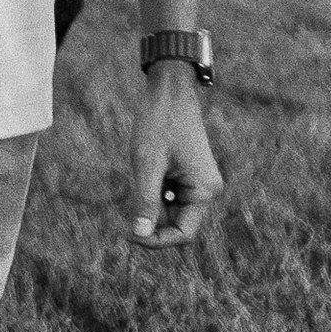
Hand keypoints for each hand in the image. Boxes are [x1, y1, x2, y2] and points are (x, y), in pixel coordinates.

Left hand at [128, 67, 220, 249]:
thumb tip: (139, 234)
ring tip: (139, 176)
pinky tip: (144, 171)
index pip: (183, 234)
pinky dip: (151, 192)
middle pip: (176, 225)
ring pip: (169, 211)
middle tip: (125, 210)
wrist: (169, 90)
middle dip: (150, 221)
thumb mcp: (147, 163)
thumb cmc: (160, 123)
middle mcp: (205, 190)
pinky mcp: (186, 175)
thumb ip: (145, 201)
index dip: (155, 240)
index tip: (128, 235)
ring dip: (149, 204)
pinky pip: (168, 196)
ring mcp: (197, 183)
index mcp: (204, 191)